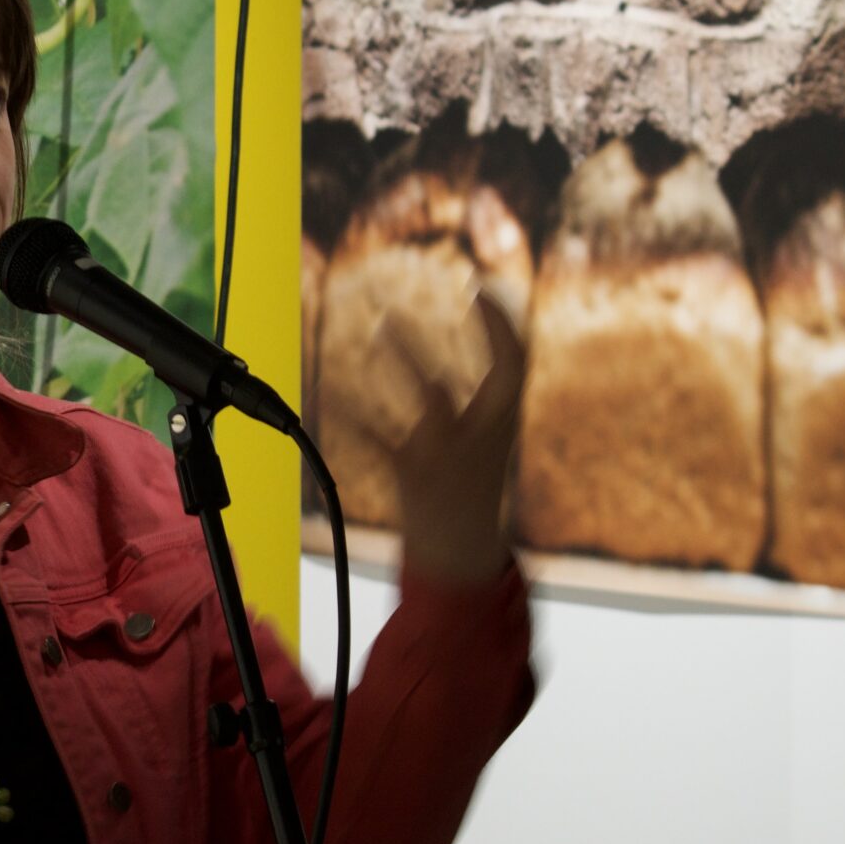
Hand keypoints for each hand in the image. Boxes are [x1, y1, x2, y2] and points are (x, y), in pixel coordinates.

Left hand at [375, 290, 524, 589]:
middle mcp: (481, 436)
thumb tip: (465, 350)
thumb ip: (479, 403)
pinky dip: (352, 413)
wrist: (459, 556)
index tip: (480, 288)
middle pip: (492, 372)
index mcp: (502, 424)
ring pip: (427, 392)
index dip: (502, 325)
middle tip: (459, 287)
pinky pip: (377, 435)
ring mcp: (448, 454)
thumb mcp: (486, 442)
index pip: (515, 364)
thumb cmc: (470, 487)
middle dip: (477, 332)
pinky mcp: (410, 474)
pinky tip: (329, 392)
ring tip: (382, 323)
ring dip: (405, 355)